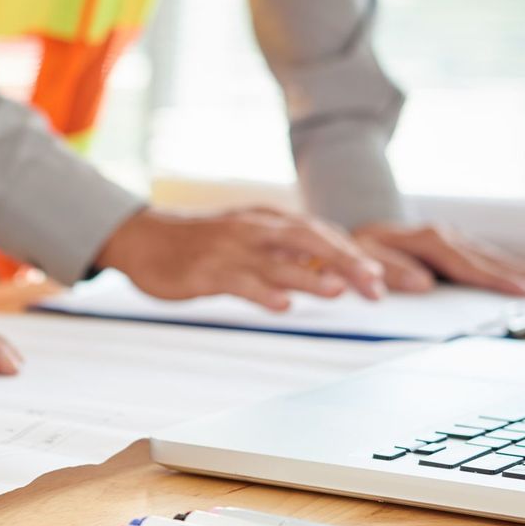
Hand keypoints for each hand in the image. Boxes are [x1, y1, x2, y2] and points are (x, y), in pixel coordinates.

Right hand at [95, 207, 385, 309]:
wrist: (141, 239)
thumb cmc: (199, 244)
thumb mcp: (247, 239)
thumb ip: (285, 253)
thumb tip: (330, 271)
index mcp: (268, 220)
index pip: (322, 234)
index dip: (355, 255)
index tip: (383, 278)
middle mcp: (255, 230)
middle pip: (310, 241)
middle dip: (347, 263)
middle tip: (377, 288)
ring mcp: (230, 250)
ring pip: (279, 261)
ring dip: (312, 276)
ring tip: (341, 292)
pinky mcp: (206, 271)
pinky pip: (239, 281)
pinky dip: (262, 292)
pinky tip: (282, 305)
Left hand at [353, 223, 524, 295]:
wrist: (350, 236)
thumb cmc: (354, 253)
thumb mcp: (359, 260)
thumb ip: (388, 271)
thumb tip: (424, 284)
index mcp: (424, 240)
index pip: (466, 263)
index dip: (495, 278)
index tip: (523, 292)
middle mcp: (443, 237)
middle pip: (490, 259)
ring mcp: (452, 241)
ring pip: (495, 258)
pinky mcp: (455, 249)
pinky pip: (489, 260)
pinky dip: (514, 270)